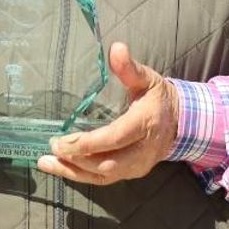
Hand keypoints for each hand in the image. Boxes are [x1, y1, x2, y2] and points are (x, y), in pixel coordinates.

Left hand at [38, 42, 179, 184]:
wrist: (182, 124)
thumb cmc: (158, 98)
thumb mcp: (147, 79)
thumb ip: (129, 68)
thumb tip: (115, 48)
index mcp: (145, 124)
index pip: (116, 137)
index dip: (89, 142)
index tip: (63, 140)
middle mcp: (142, 150)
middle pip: (107, 163)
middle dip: (77, 158)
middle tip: (51, 147)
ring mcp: (137, 165)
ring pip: (103, 175)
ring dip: (73, 171)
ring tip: (46, 162)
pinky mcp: (132, 173)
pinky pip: (104, 179)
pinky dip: (81, 176)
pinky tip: (61, 168)